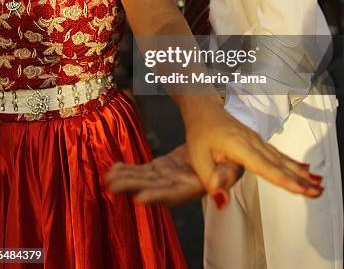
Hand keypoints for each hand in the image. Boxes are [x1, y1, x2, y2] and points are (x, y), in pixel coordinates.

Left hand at [106, 144, 242, 205]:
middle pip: (155, 188)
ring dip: (127, 178)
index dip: (159, 197)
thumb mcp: (235, 165)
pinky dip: (130, 169)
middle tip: (112, 185)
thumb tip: (221, 198)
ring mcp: (172, 176)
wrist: (226, 144)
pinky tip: (115, 167)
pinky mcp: (166, 168)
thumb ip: (226, 179)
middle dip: (133, 187)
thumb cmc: (234, 154)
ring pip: (146, 180)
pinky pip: (146, 170)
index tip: (140, 199)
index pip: (176, 194)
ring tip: (108, 177)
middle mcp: (181, 184)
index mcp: (198, 185)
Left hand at [179, 97, 323, 201]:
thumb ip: (211, 181)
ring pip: (281, 158)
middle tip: (319, 191)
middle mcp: (252, 142)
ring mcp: (256, 140)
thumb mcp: (198, 158)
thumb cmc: (200, 132)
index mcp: (240, 146)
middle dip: (300, 179)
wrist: (203, 109)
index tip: (302, 189)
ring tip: (318, 184)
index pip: (266, 167)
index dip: (285, 180)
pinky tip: (305, 169)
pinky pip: (277, 153)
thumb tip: (222, 202)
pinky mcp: (257, 141)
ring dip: (300, 172)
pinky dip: (292, 162)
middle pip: (279, 163)